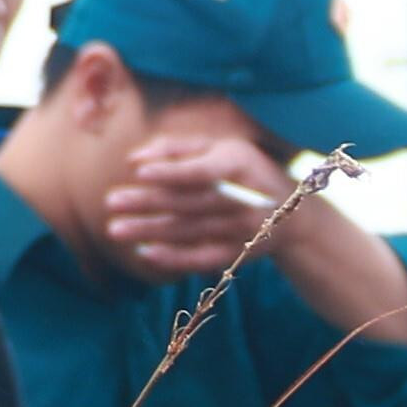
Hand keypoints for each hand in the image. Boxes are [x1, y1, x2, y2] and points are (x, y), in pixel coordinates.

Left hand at [103, 134, 301, 275]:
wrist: (295, 215)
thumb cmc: (245, 172)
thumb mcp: (221, 149)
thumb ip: (177, 148)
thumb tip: (133, 160)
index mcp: (240, 164)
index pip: (202, 171)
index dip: (171, 172)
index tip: (137, 172)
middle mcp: (244, 198)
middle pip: (189, 202)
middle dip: (148, 202)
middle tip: (111, 201)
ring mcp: (242, 230)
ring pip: (189, 230)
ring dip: (150, 230)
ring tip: (115, 228)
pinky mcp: (237, 255)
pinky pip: (201, 258)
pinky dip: (172, 257)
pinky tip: (144, 252)